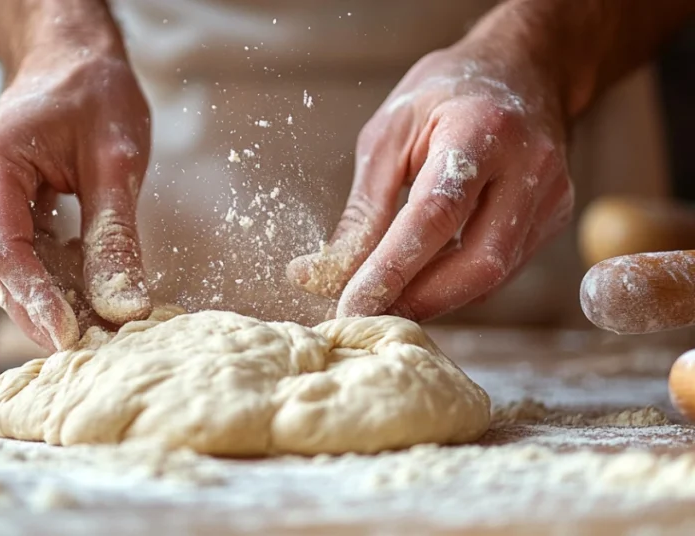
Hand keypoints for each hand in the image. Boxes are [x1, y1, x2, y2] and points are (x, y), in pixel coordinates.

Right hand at [0, 53, 151, 351]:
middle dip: (42, 313)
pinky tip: (86, 300)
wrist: (70, 60)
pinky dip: (51, 282)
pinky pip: (19, 258)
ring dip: (48, 302)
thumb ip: (115, 234)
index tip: (70, 337)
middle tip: (90, 349)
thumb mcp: (117, 161)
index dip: (36, 301)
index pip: (4, 251)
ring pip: (7, 271)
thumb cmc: (92, 93)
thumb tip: (123, 305)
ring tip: (94, 332)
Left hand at [287, 43, 573, 320]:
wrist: (522, 71)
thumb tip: (320, 275)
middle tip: (365, 315)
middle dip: (418, 299)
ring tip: (386, 301)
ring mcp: (552, 197)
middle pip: (479, 261)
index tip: (351, 305)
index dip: (393, 268)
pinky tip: (422, 281)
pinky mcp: (553, 220)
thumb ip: (362, 209)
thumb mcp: (388, 135)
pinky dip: (455, 285)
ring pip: (493, 276)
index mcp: (482, 129)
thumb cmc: (445, 97)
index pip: (436, 213)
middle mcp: (531, 166)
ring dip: (433, 299)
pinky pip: (501, 270)